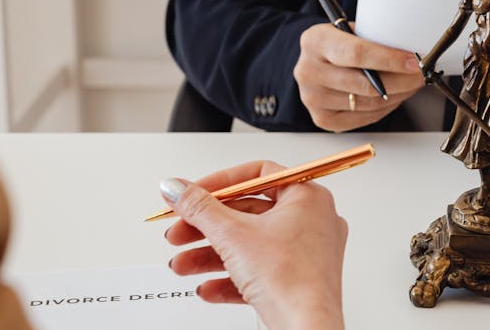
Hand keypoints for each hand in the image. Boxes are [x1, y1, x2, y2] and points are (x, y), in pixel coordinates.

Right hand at [161, 161, 346, 329]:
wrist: (306, 327)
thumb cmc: (290, 278)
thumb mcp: (232, 235)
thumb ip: (199, 208)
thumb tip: (176, 188)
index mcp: (307, 196)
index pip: (257, 175)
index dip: (219, 183)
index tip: (192, 193)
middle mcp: (312, 220)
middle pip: (248, 212)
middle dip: (206, 226)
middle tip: (179, 231)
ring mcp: (307, 251)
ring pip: (250, 245)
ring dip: (210, 254)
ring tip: (182, 264)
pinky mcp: (298, 279)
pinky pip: (260, 271)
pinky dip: (231, 276)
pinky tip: (207, 287)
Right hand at [295, 23, 424, 131]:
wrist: (317, 61)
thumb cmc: (339, 44)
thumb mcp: (352, 31)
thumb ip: (375, 39)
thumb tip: (412, 52)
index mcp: (315, 41)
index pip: (357, 53)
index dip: (390, 59)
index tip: (413, 62)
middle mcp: (308, 71)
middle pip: (365, 83)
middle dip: (401, 80)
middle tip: (421, 74)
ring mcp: (313, 98)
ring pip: (368, 103)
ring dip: (397, 94)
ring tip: (410, 83)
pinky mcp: (323, 119)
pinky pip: (365, 117)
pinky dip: (385, 108)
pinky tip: (394, 96)